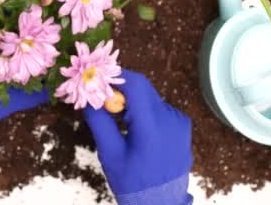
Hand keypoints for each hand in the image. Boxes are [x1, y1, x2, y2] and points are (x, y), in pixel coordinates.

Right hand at [84, 70, 192, 204]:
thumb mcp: (110, 154)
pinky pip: (159, 108)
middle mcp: (171, 119)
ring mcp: (179, 122)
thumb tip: (87, 96)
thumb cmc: (131, 181)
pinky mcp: (182, 126)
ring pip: (150, 97)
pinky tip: (136, 131)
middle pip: (143, 89)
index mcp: (152, 127)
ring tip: (120, 123)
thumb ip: (99, 121)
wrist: (161, 203)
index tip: (97, 80)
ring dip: (132, 102)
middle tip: (103, 102)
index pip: (136, 85)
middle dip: (121, 90)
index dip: (115, 77)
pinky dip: (144, 112)